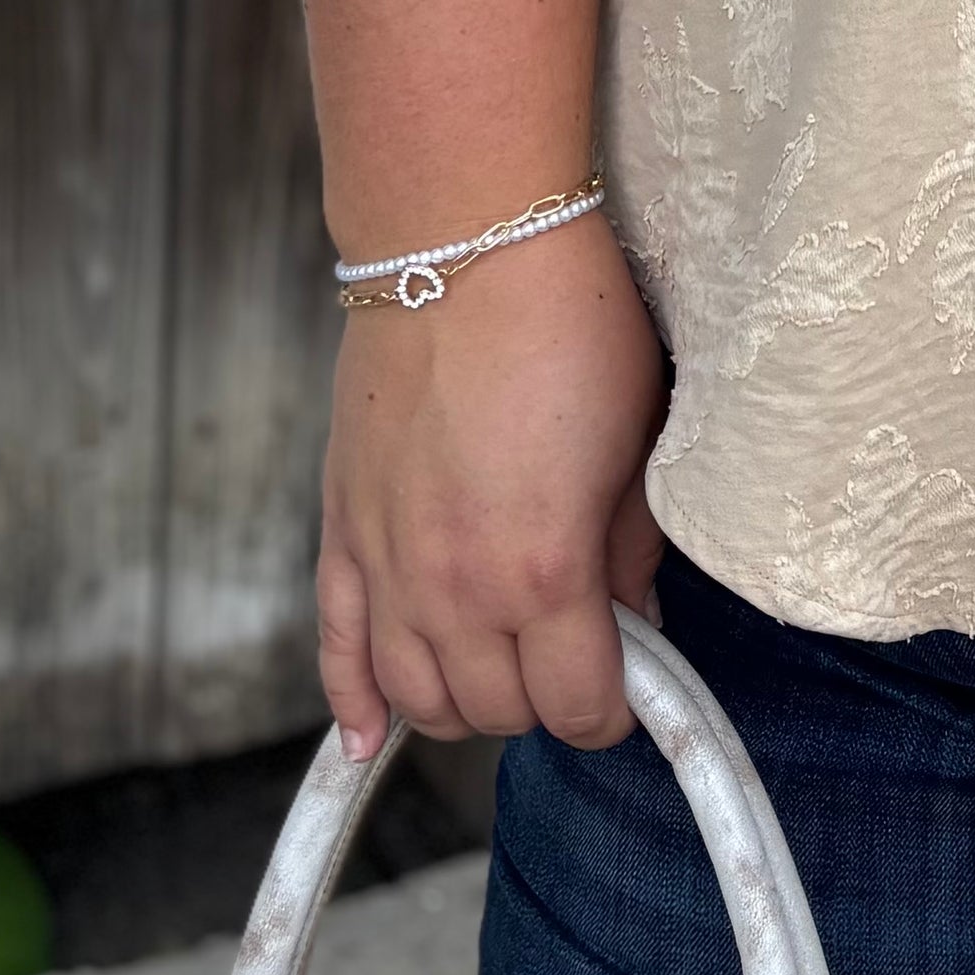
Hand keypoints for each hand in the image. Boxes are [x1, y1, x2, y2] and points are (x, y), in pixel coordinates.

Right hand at [315, 212, 669, 751]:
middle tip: (575, 657)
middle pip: (498, 712)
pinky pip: (336, 648)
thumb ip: (634, 550)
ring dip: (466, 702)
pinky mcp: (342, 529)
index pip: (579, 707)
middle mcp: (454, 587)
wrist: (465, 240)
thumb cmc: (568, 323)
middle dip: (545, 700)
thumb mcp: (638, 442)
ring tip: (503, 670)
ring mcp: (387, 563)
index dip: (614, 710)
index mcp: (542, 571)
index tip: (630, 691)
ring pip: (419, 697)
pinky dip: (354, 703)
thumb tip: (635, 618)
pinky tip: (373, 733)